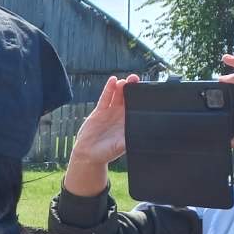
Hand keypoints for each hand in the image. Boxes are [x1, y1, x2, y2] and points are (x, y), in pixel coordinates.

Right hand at [61, 74, 133, 196]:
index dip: (140, 98)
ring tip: (124, 80)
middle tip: (135, 79)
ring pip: (118, 96)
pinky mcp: (99, 111)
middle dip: (132, 88)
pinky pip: (105, 98)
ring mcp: (110, 112)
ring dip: (121, 87)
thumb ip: (127, 140)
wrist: (88, 154)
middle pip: (128, 98)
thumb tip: (140, 136)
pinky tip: (113, 80)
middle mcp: (121, 116)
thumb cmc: (106, 153)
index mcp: (128, 123)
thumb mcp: (119, 147)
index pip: (136, 107)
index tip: (144, 89)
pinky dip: (109, 89)